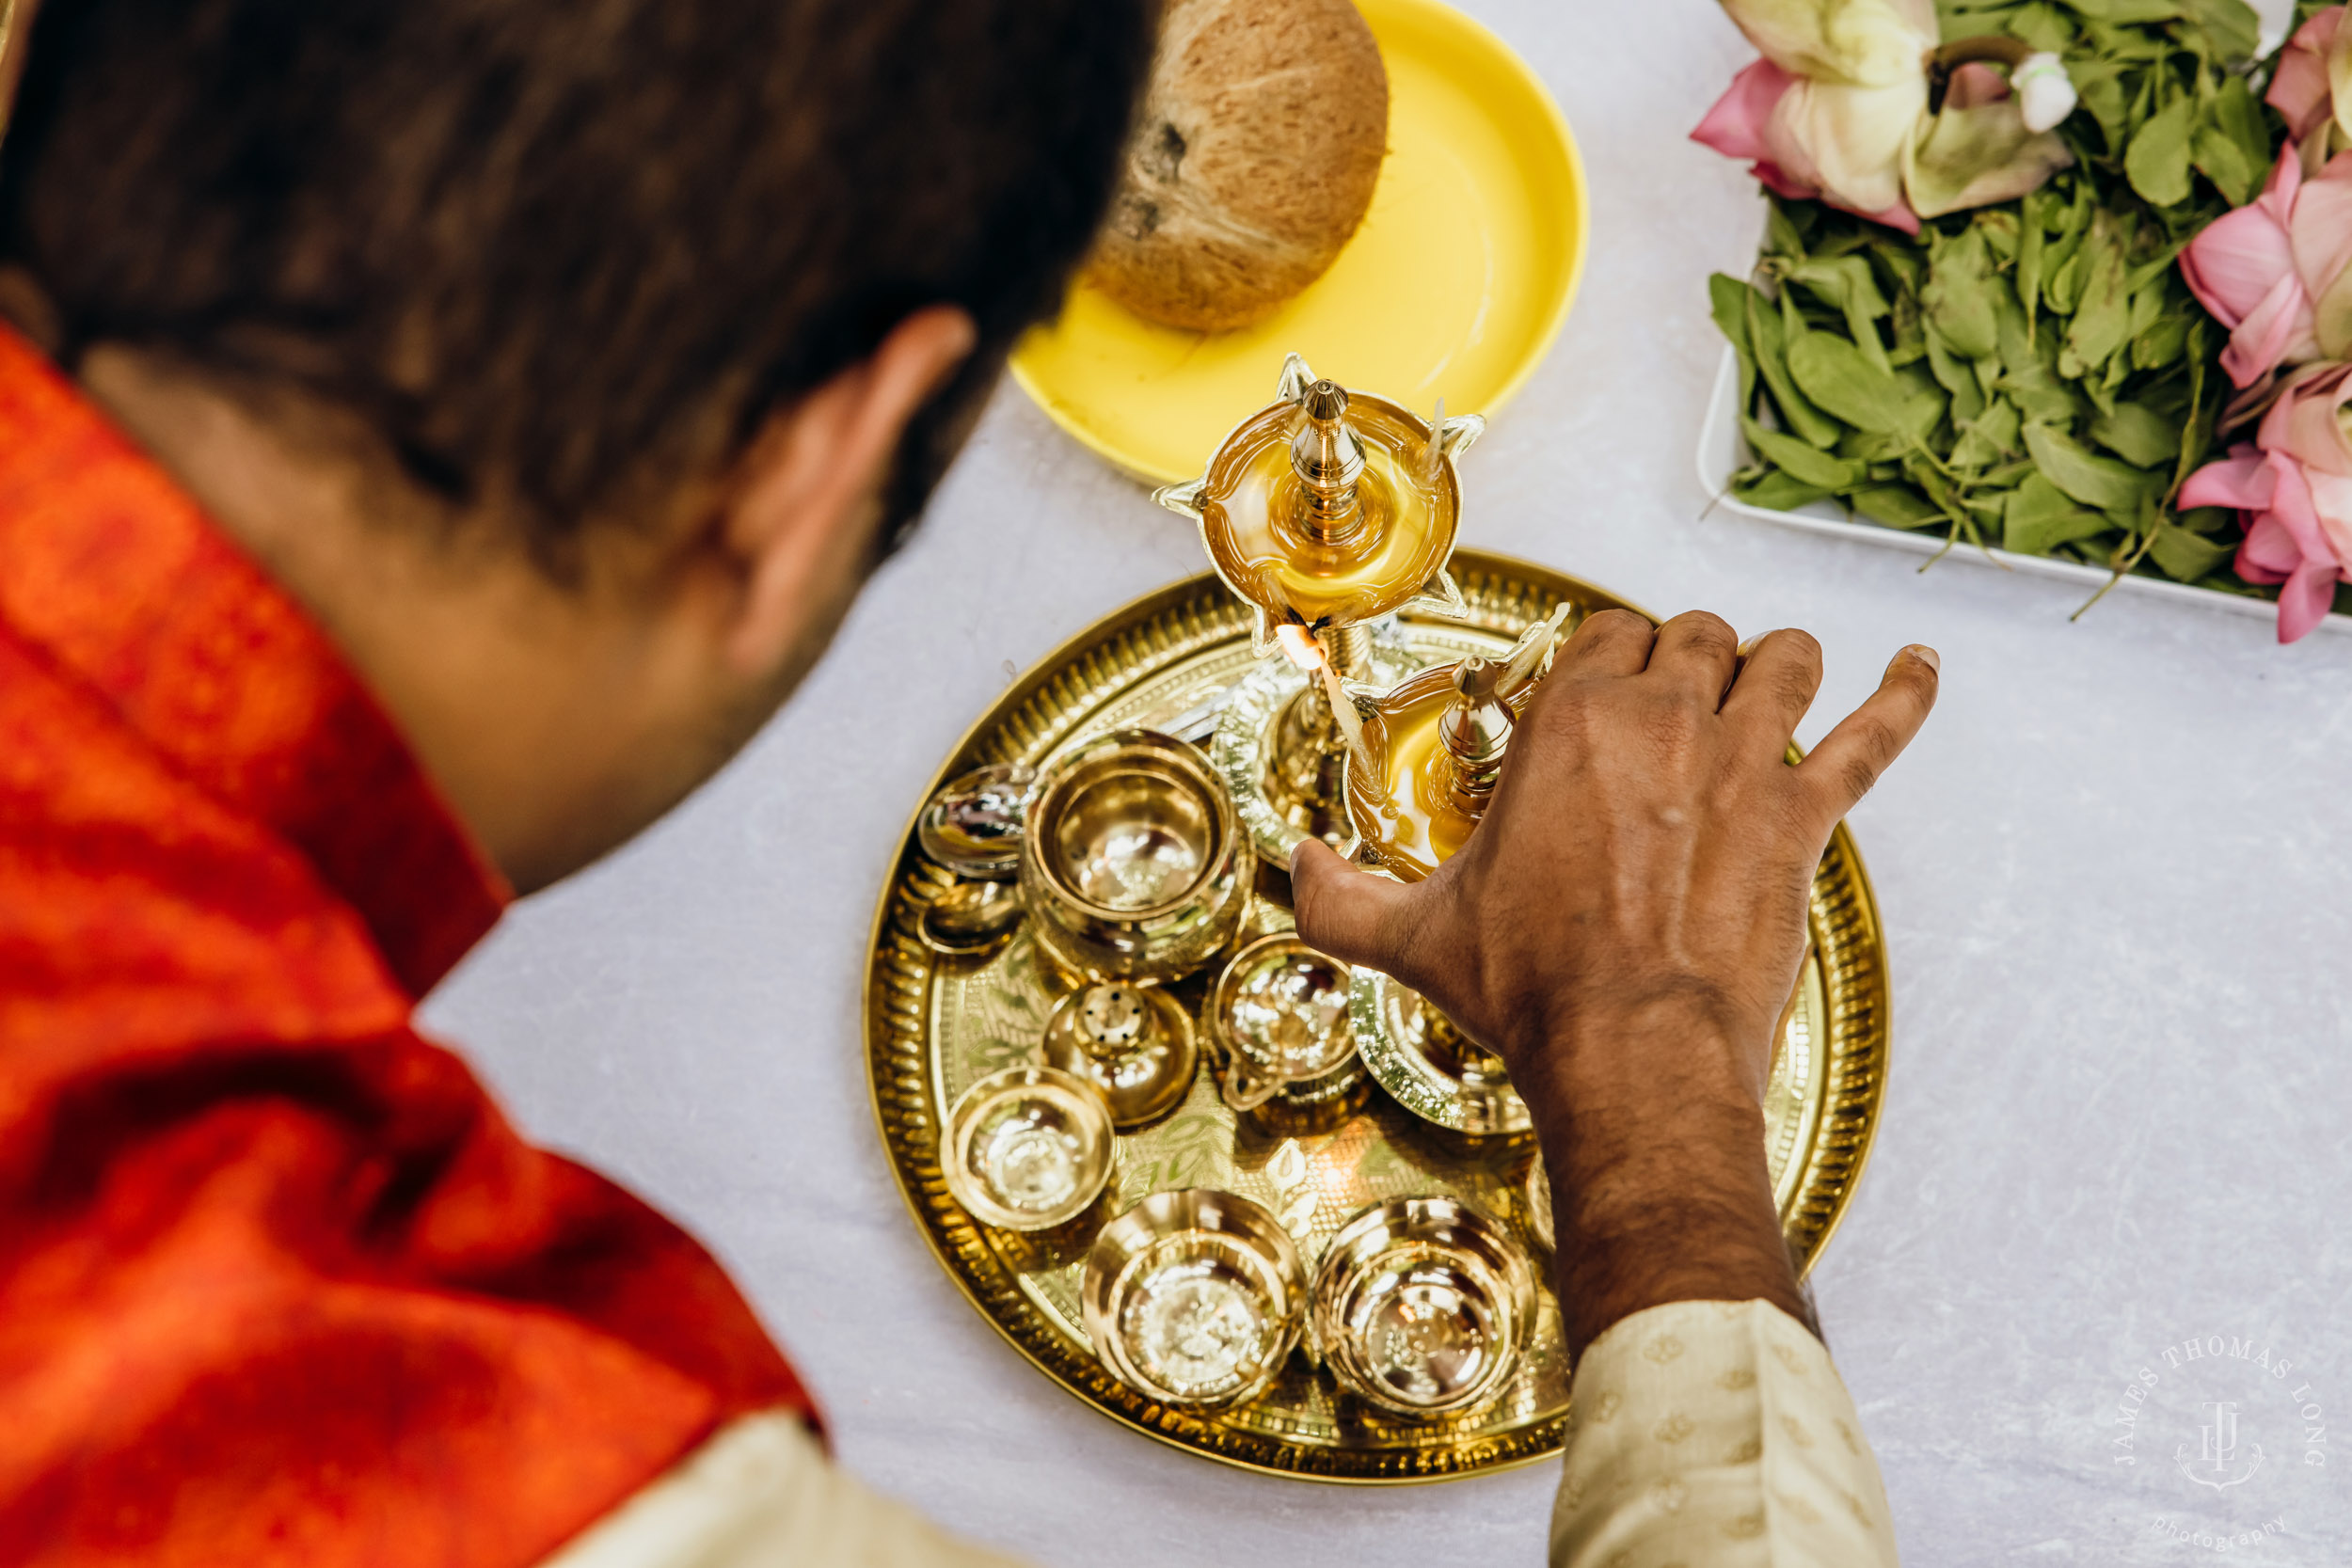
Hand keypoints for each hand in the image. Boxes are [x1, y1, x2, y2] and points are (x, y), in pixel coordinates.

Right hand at [1290, 610, 1937, 1353]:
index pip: (1607, 632)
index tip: (1602, 688)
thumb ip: (1339, 896)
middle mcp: (1666, 717)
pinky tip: (1920, 667)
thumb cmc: (1528, 987)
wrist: (1628, 1047)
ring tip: (1773, 678)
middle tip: (1678, 698)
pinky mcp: (1805, 817)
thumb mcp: (1411, 939)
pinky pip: (1873, 734)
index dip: (1610, 654)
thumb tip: (1298, 868)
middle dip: (1689, 655)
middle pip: (1697, 635)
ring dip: (1777, 664)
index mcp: (1573, 721)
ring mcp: (1747, 761)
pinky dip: (1905, 695)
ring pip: (1783, 662)